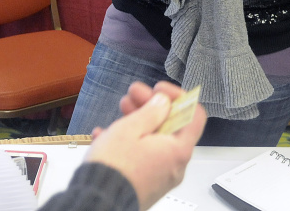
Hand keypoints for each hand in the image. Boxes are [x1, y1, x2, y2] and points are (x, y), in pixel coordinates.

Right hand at [85, 82, 206, 210]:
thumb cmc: (114, 169)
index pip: (194, 116)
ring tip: (120, 110)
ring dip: (138, 122)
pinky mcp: (146, 184)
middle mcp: (174, 166)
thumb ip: (151, 111)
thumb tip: (163, 102)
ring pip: (154, 141)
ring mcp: (160, 177)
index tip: (158, 90)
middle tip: (133, 95)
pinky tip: (108, 136)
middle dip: (151, 107)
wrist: (96, 202)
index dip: (178, 97)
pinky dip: (130, 143)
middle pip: (171, 127)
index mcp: (178, 150)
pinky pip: (143, 157)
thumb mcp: (131, 128)